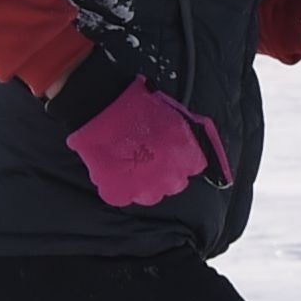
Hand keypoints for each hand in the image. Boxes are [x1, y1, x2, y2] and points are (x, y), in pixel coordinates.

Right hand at [66, 82, 230, 205]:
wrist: (100, 108)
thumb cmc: (136, 105)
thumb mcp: (175, 114)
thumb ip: (190, 135)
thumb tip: (200, 144)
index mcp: (188, 156)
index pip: (195, 166)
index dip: (183, 158)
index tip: (173, 152)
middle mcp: (170, 177)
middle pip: (174, 182)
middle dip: (165, 171)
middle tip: (148, 154)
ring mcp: (145, 189)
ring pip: (150, 193)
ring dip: (144, 181)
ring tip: (130, 160)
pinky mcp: (120, 194)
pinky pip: (123, 195)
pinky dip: (119, 185)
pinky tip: (115, 167)